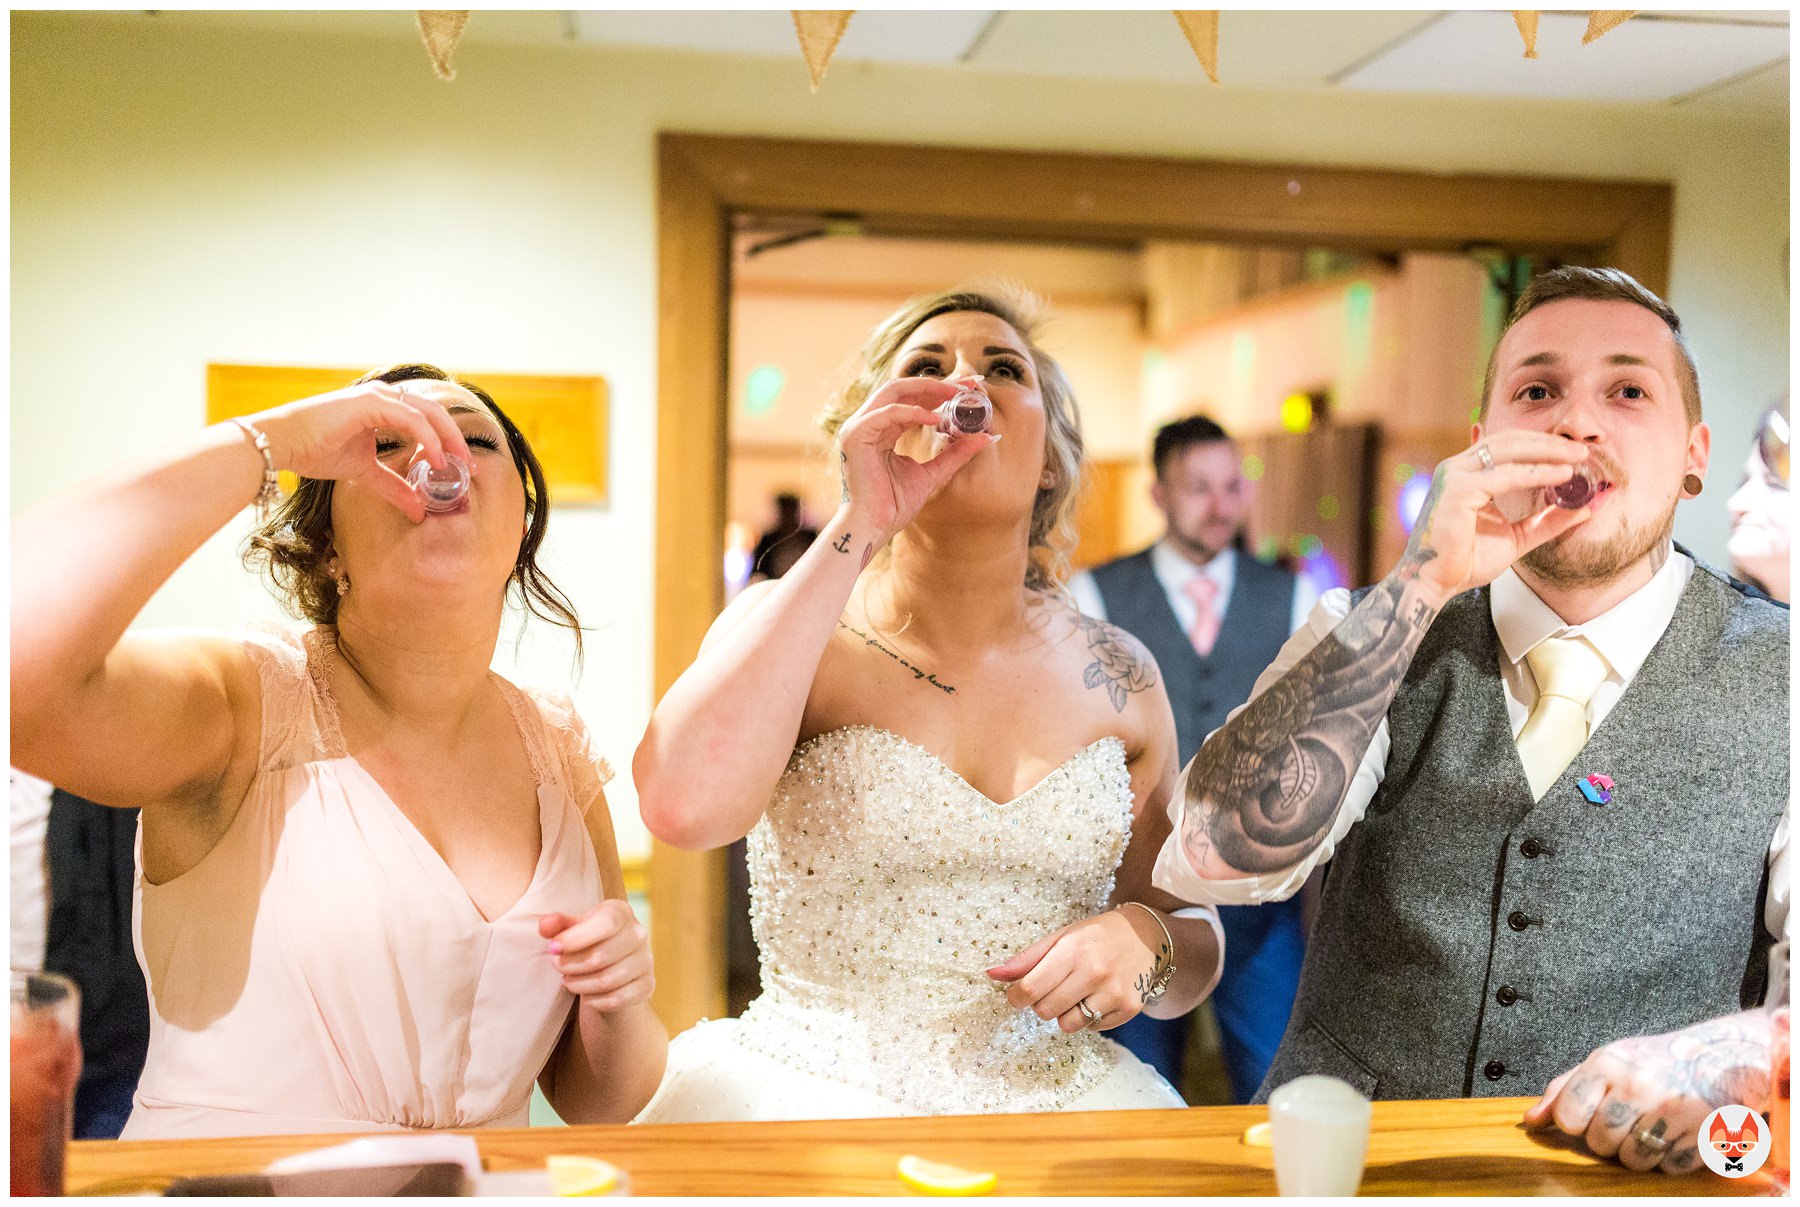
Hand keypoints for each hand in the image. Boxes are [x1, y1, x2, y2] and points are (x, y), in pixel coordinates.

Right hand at [247, 380, 473, 522]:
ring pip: (428, 413)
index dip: (448, 441)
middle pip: (435, 413)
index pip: (427, 419)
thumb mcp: (363, 472)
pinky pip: (411, 419)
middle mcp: (384, 396)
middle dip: (456, 440)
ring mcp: (377, 396)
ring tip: (458, 466)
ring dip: (448, 439)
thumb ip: (392, 486)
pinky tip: (436, 460)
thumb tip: (418, 510)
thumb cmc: (314, 451)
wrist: (281, 444)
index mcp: (383, 407)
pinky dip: (429, 439)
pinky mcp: (370, 403)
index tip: (462, 467)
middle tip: (470, 467)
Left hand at [539, 902, 654, 1012]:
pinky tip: (586, 995)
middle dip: (571, 965)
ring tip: (568, 980)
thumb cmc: (588, 942)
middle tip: (557, 966)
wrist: (612, 965)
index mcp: (621, 912)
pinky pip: (617, 999)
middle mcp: (638, 934)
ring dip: (579, 984)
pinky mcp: (647, 985)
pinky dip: (595, 1001)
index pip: (606, 924)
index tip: (553, 948)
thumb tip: (546, 925)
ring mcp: (645, 961)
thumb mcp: (572, 929)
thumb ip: (557, 925)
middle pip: (602, 956)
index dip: (576, 938)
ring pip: (607, 981)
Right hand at [836, 376, 1000, 545]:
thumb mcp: (932, 474)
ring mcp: (858, 427)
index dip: (939, 392)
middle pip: (902, 389)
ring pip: (894, 392)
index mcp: (880, 431)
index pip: (910, 400)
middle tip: (967, 385)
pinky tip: (937, 417)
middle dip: (936, 384)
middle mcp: (867, 424)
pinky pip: (888, 413)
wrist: (872, 528)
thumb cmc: (893, 506)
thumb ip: (954, 454)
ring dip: (927, 390)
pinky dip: (914, 412)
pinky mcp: (855, 435)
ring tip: (956, 395)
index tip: (968, 390)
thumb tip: (986, 438)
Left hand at [985, 907, 1162, 1033]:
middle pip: (1046, 1010)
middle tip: (1051, 988)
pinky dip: (1088, 1017)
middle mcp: (1095, 972)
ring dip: (1064, 1013)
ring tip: (1076, 992)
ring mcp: (1114, 993)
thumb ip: (1027, 959)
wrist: (1146, 937)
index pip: (1031, 988)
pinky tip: (1096, 996)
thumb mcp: (1061, 937)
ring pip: (1068, 1025)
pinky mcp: (1128, 1008)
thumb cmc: (1095, 936)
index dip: (1016, 997)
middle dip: (1041, 1004)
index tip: (1016, 995)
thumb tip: (992, 975)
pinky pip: (1092, 1028)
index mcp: (1073, 950)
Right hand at [1403, 432, 1595, 606]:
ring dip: (1546, 451)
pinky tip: (1560, 475)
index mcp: (1467, 474)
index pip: (1507, 445)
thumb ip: (1545, 521)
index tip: (1573, 453)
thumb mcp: (1517, 536)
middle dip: (1548, 443)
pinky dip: (1536, 472)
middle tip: (1581, 451)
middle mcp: (1458, 468)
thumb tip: (1584, 510)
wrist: (1435, 582)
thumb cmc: (1466, 560)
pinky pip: (1504, 475)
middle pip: (1508, 440)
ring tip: (1576, 458)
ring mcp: (1454, 476)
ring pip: (1507, 449)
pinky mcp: (1457, 490)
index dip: (1541, 444)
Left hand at [1522, 1013, 1772, 1174]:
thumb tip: (1530, 1122)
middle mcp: (1639, 1086)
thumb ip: (1564, 1091)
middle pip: (1600, 1143)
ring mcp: (1673, 1112)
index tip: (1589, 1115)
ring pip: (1633, 1161)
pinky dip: (1671, 1159)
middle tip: (1628, 1120)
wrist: (1719, 1057)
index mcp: (1608, 1064)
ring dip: (1640, 1152)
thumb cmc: (1653, 1063)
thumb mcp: (1605, 1063)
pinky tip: (1677, 1134)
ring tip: (1653, 1126)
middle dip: (1610, 1139)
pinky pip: (1670, 1169)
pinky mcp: (1704, 1135)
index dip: (1575, 1123)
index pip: (1568, 1116)